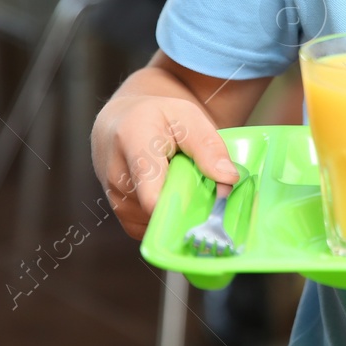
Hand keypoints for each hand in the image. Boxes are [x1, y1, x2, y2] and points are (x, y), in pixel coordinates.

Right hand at [91, 94, 237, 239]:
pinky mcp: (122, 216)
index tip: (215, 203)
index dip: (185, 207)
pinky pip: (155, 229)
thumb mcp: (187, 116)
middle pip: (164, 210)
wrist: (119, 124)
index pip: (152, 191)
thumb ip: (208, 145)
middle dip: (193, 203)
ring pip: (162, 221)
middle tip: (207, 184)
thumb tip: (228, 179)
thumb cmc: (156, 117)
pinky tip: (174, 194)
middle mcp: (117, 176)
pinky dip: (171, 217)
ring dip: (182, 209)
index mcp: (133, 142)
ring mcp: (116, 200)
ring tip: (185, 182)